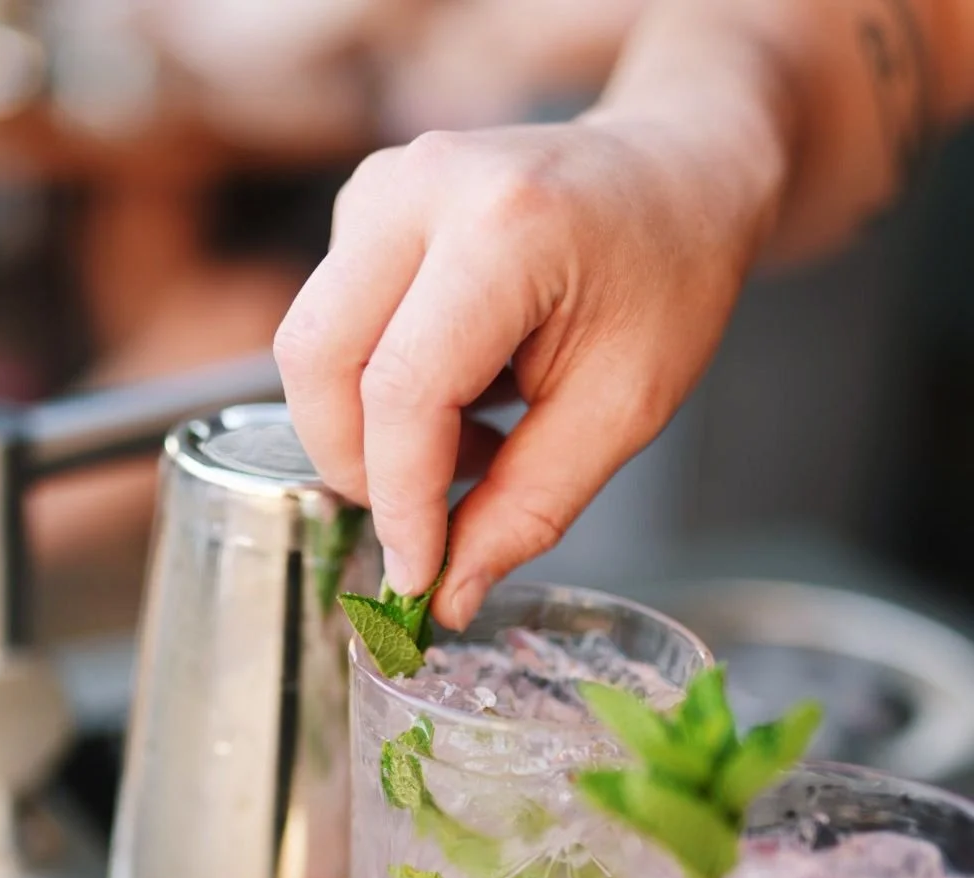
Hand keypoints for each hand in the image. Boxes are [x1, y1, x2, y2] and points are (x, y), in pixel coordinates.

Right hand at [275, 116, 779, 626]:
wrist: (674, 173)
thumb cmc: (668, 279)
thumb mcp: (623, 411)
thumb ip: (529, 509)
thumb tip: (446, 596)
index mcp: (506, 228)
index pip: (403, 389)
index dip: (400, 500)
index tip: (417, 577)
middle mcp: (422, 188)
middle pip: (318, 360)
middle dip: (356, 468)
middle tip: (426, 522)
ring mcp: (383, 187)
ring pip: (312, 348)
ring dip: (371, 431)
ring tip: (473, 444)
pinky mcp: (365, 207)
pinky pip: (331, 326)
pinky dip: (376, 393)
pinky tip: (459, 398)